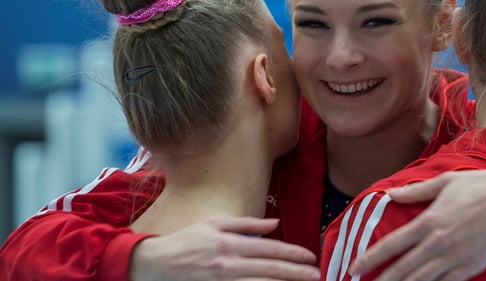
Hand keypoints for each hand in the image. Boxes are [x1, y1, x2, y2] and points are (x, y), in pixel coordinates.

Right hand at [130, 216, 318, 280]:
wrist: (156, 264)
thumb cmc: (188, 240)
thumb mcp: (215, 223)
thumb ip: (246, 223)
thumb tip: (274, 223)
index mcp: (230, 243)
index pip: (269, 248)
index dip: (293, 253)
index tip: (310, 257)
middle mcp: (228, 264)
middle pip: (270, 269)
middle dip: (296, 273)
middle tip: (316, 275)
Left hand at [350, 159, 485, 280]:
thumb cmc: (480, 185)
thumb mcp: (444, 182)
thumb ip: (415, 192)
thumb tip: (391, 194)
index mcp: (428, 221)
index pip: (392, 244)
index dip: (370, 258)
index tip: (354, 267)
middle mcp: (436, 242)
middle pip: (401, 269)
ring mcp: (454, 258)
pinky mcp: (470, 268)